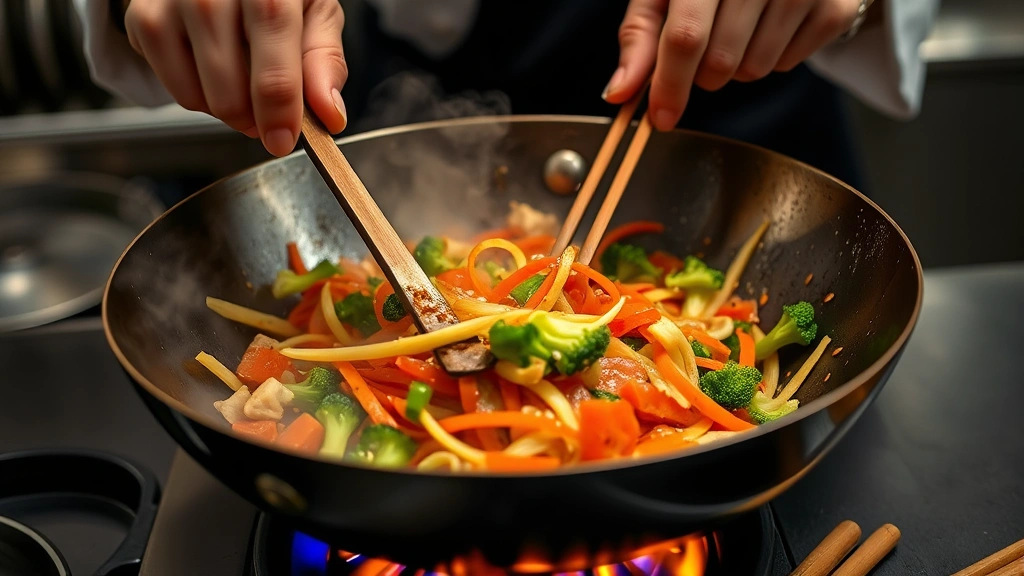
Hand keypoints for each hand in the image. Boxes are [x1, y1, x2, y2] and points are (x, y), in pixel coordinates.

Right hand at [124, 0, 347, 155]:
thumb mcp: (315, 12)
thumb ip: (325, 61)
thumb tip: (329, 114)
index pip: (273, 67)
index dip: (278, 112)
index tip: (283, 140)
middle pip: (231, 93)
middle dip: (254, 119)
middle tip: (268, 110)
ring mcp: (173, 4)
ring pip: (201, 98)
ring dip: (229, 110)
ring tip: (243, 81)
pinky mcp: (143, 19)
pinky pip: (176, 90)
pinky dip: (200, 95)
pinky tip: (213, 67)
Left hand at [604, 0, 865, 130]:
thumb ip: (640, 37)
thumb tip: (618, 93)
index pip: (686, 36)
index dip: (670, 84)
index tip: (661, 118)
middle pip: (721, 62)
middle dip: (704, 73)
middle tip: (708, 45)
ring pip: (755, 70)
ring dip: (738, 65)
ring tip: (741, 29)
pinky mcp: (837, 5)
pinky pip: (789, 65)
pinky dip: (774, 57)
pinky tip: (772, 24)